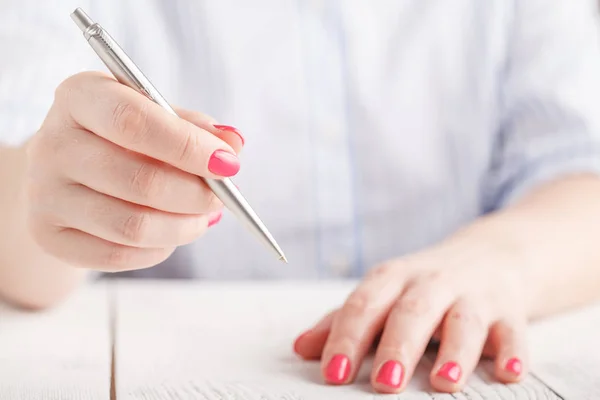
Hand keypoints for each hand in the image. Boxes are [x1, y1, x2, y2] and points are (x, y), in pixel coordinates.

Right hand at [26, 71, 243, 270]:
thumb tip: (233, 143)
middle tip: (221, 197)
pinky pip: (117, 255)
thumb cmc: (123, 139)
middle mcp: (52, 143)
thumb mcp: (157, 117)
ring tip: (202, 217)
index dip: (188, 147)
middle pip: (139, 180)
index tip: (228, 164)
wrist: (68, 173)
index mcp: (80, 97)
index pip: (134, 122)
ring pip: (132, 225)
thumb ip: (195, 127)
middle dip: (196, 195)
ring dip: (183, 227)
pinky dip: (158, 249)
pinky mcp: (48, 234)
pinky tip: (169, 233)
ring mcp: (44, 193)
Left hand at [293, 233, 529, 392]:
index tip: (332, 374)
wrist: (490, 255)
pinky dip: (513, 350)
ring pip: (463, 320)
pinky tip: (508, 372)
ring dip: (455, 351)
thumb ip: (344, 320)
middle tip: (385, 383)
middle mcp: (431, 283)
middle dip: (398, 346)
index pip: (364, 306)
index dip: (347, 338)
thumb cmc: (424, 283)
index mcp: (393, 278)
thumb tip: (300, 348)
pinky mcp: (508, 311)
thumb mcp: (383, 293)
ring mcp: (472, 295)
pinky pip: (513, 330)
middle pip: (412, 311)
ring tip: (443, 382)